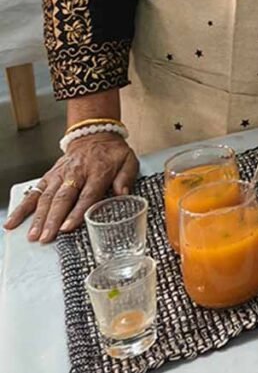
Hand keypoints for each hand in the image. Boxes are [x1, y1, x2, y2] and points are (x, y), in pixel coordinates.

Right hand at [3, 134, 137, 242]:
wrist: (94, 134)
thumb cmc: (112, 153)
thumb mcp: (128, 160)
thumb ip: (126, 178)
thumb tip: (123, 194)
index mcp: (98, 171)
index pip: (87, 194)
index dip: (77, 212)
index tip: (68, 227)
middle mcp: (76, 173)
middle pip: (63, 198)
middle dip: (53, 219)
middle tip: (47, 237)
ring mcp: (60, 174)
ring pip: (47, 197)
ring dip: (39, 217)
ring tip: (33, 235)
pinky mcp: (49, 176)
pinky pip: (34, 192)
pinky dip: (22, 207)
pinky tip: (13, 222)